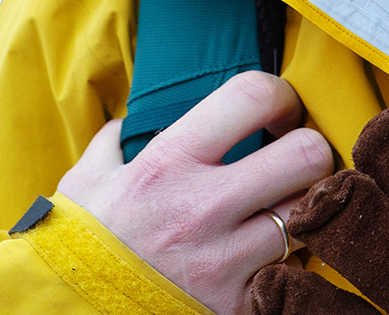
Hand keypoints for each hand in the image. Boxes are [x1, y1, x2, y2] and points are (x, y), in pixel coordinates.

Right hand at [58, 71, 333, 314]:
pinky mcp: (236, 306)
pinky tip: (271, 254)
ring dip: (305, 208)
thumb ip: (112, 144)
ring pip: (310, 213)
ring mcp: (223, 262)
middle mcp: (202, 208)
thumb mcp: (84, 186)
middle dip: (310, 150)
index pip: (252, 96)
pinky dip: (292, 260)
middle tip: (295, 159)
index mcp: (167, 163)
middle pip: (307, 154)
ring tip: (285, 206)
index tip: (280, 110)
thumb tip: (126, 123)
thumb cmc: (77, 252)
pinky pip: (293, 270)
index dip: (280, 94)